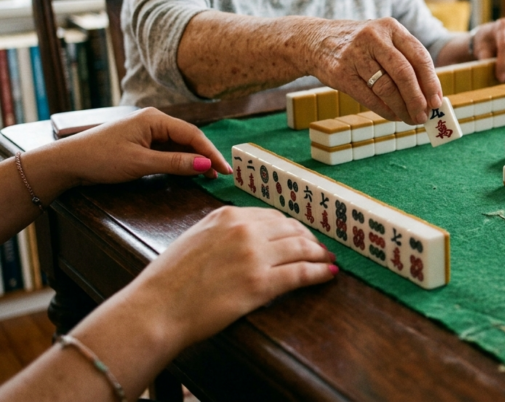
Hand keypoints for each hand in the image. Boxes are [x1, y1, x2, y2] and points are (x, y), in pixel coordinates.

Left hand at [31, 108, 230, 190]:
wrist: (67, 162)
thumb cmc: (101, 159)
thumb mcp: (141, 163)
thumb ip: (175, 163)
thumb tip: (205, 165)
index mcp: (155, 119)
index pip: (193, 134)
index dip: (211, 152)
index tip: (225, 169)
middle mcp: (153, 121)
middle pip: (188, 138)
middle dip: (205, 155)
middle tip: (222, 174)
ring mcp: (147, 131)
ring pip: (179, 144)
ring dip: (194, 159)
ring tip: (209, 174)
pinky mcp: (141, 142)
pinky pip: (168, 149)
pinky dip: (180, 160)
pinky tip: (189, 170)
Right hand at [108, 207, 336, 352]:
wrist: (156, 307)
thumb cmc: (168, 281)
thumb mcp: (196, 239)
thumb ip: (224, 233)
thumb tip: (250, 240)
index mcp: (228, 216)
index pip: (273, 217)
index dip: (292, 228)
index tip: (302, 237)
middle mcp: (244, 230)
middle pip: (292, 229)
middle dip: (310, 240)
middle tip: (321, 250)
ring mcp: (254, 255)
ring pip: (302, 248)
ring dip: (320, 255)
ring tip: (329, 261)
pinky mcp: (260, 283)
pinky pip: (301, 273)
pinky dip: (320, 273)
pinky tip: (329, 274)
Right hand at [307, 17, 442, 124]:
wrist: (315, 41)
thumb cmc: (360, 45)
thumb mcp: (383, 40)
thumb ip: (405, 60)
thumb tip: (430, 95)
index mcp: (391, 27)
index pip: (419, 56)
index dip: (431, 81)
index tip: (437, 101)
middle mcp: (374, 38)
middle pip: (404, 73)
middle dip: (417, 99)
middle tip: (425, 115)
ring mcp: (355, 55)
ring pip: (386, 88)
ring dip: (402, 108)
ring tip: (411, 119)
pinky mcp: (341, 73)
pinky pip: (369, 97)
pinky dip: (385, 110)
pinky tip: (394, 115)